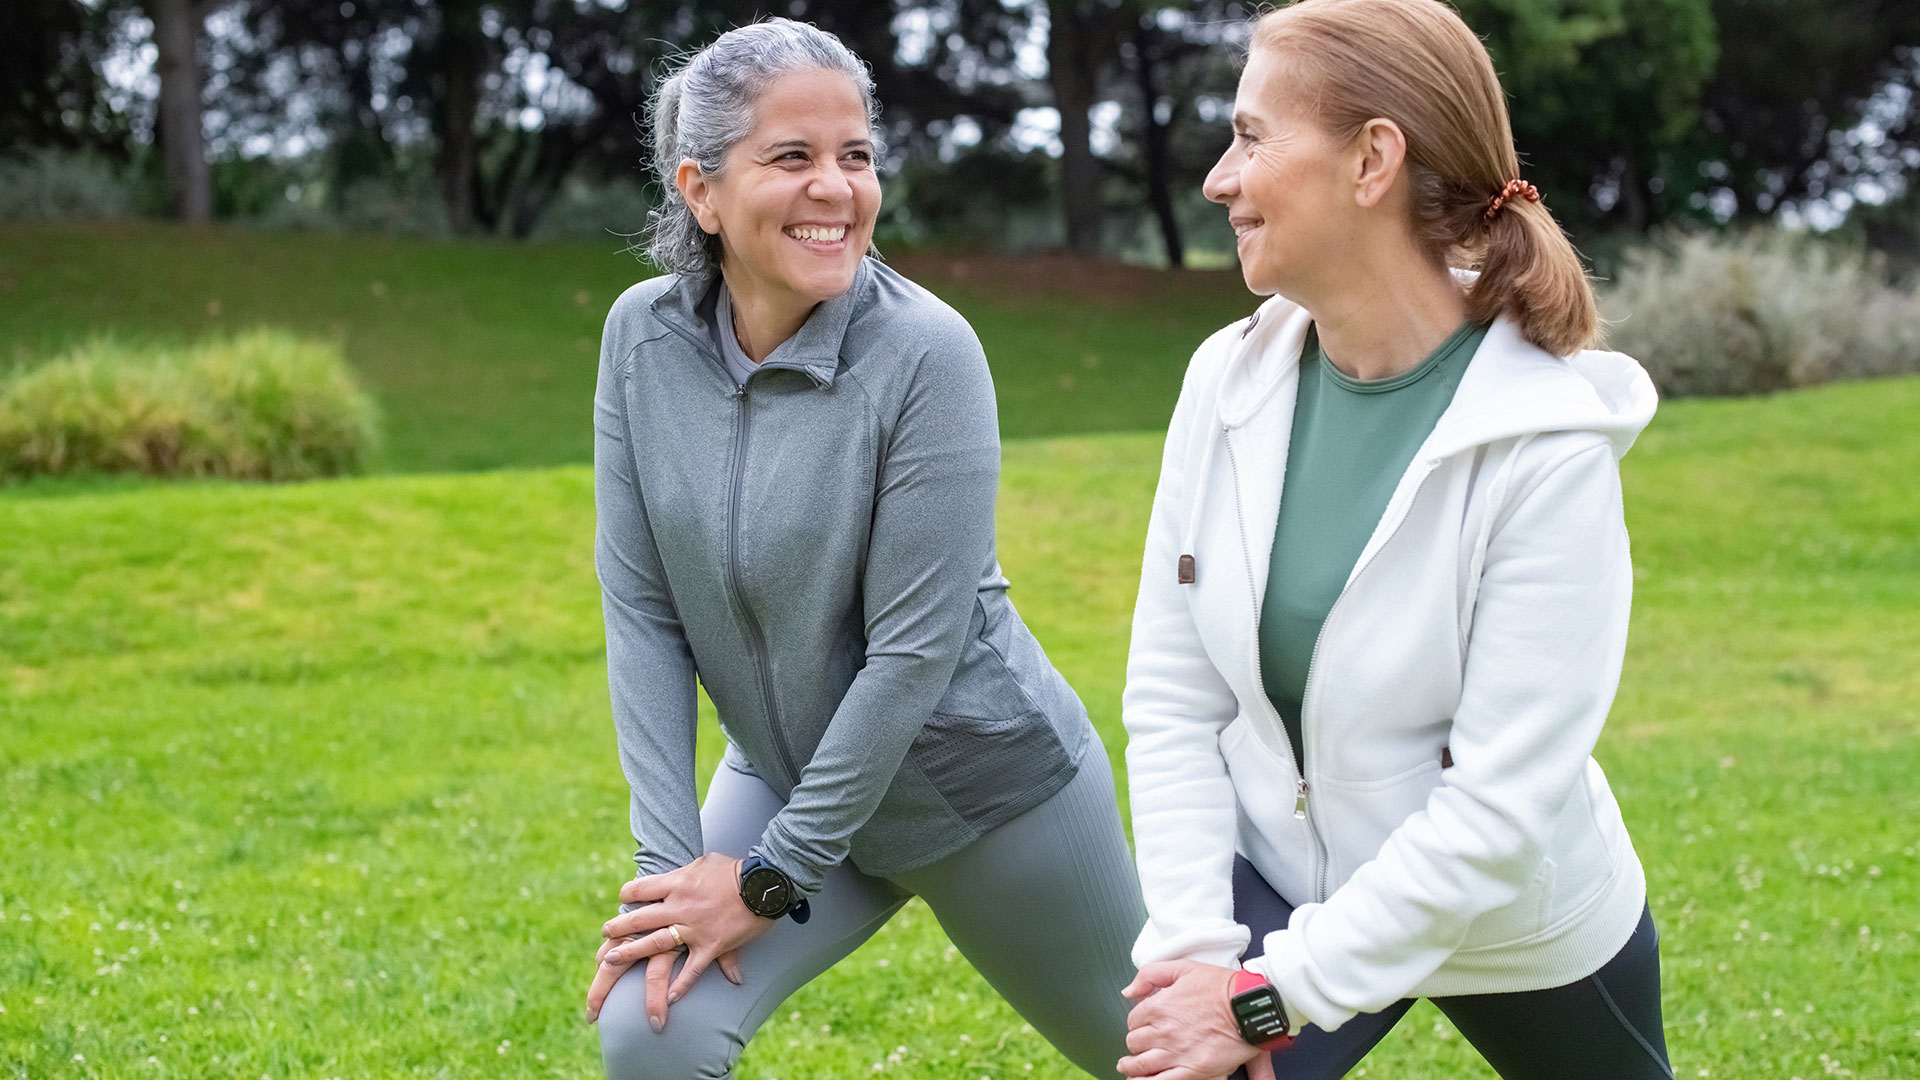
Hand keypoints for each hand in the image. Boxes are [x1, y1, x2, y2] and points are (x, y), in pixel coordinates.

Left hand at [586, 855, 772, 1026]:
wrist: (764, 884)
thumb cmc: (736, 869)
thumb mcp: (706, 862)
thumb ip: (687, 870)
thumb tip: (679, 872)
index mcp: (677, 882)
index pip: (641, 888)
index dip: (629, 893)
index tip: (623, 897)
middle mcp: (679, 906)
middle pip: (640, 918)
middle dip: (618, 927)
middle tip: (605, 934)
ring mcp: (693, 928)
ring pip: (655, 943)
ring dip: (631, 952)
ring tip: (610, 960)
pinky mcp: (711, 945)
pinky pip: (692, 970)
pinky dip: (681, 985)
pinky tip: (669, 998)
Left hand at [1117, 961, 1268, 1079]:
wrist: (1250, 1006)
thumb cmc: (1222, 987)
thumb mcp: (1184, 968)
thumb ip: (1150, 974)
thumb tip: (1129, 990)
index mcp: (1159, 1006)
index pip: (1133, 1020)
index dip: (1137, 1023)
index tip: (1143, 1025)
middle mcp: (1164, 1031)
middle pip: (1135, 1043)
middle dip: (1135, 1044)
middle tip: (1139, 1046)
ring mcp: (1177, 1052)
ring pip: (1141, 1065)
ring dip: (1132, 1067)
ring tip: (1129, 1068)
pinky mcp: (1192, 1070)